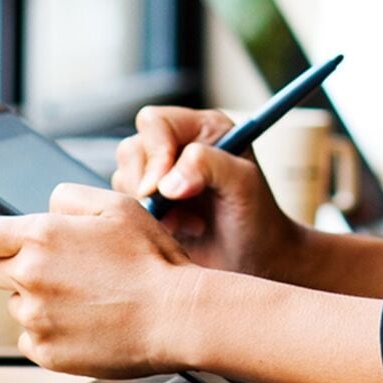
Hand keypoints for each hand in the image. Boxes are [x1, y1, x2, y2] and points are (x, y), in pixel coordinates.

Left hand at [0, 184, 201, 376]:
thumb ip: (69, 197)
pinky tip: (83, 323)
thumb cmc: (152, 261)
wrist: (175, 316)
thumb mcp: (116, 205)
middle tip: (62, 270)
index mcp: (41, 236)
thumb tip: (46, 206)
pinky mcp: (45, 352)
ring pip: (16, 305)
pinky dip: (48, 332)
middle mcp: (29, 276)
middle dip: (17, 267)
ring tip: (84, 299)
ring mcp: (35, 318)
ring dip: (37, 301)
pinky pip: (30, 339)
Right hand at [112, 104, 305, 277]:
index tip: (162, 190)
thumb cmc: (257, 218)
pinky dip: (146, 220)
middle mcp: (179, 144)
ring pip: (125, 176)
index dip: (155, 153)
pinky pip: (125, 202)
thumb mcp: (244, 184)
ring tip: (188, 222)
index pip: (156, 122)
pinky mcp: (151, 201)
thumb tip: (166, 182)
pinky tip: (179, 230)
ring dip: (150, 206)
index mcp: (204, 127)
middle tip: (174, 211)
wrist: (254, 260)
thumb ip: (209, 165)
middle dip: (146, 183)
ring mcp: (162, 173)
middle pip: (134, 148)